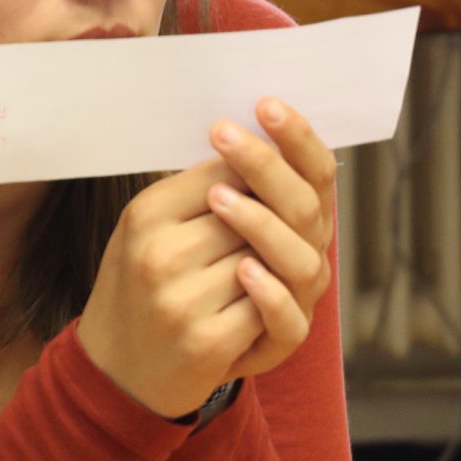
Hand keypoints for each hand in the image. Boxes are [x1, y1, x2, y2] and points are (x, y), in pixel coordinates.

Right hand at [77, 155, 266, 418]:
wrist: (116, 372)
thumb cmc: (141, 289)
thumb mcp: (149, 229)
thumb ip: (195, 193)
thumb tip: (256, 157)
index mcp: (145, 214)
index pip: (225, 172)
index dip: (258, 174)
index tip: (268, 184)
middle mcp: (159, 254)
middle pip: (252, 214)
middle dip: (271, 223)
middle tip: (266, 237)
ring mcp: (182, 300)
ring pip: (266, 259)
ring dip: (274, 265)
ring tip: (257, 273)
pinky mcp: (207, 342)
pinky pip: (268, 307)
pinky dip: (272, 304)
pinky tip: (252, 307)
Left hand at [202, 97, 335, 381]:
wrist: (147, 356)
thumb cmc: (178, 271)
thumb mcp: (194, 219)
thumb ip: (219, 179)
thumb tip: (221, 122)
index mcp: (296, 214)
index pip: (313, 168)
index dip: (296, 137)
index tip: (263, 104)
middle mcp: (305, 251)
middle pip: (306, 205)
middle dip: (266, 166)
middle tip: (224, 135)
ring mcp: (296, 299)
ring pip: (300, 259)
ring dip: (261, 223)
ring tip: (218, 198)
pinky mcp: (277, 343)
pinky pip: (287, 319)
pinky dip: (269, 293)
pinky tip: (242, 270)